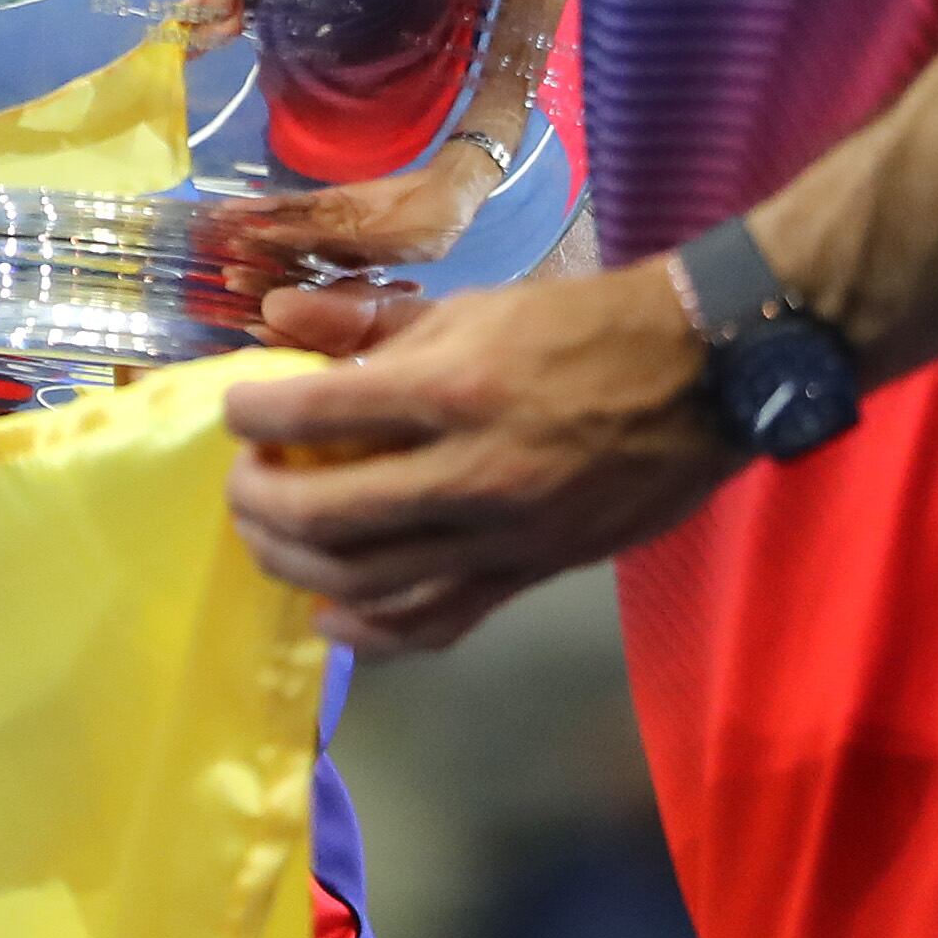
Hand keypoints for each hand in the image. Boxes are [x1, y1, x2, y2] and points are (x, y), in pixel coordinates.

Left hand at [220, 259, 739, 654]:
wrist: (699, 379)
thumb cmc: (578, 329)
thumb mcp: (471, 304)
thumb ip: (369, 322)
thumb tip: (277, 320)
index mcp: (454, 386)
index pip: (318, 411)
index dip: (256, 415)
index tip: (237, 412)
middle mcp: (471, 471)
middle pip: (328, 513)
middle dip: (260, 503)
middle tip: (242, 483)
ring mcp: (503, 537)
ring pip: (369, 580)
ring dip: (297, 566)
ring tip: (268, 539)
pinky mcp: (530, 575)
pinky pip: (436, 622)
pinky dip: (373, 632)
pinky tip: (331, 617)